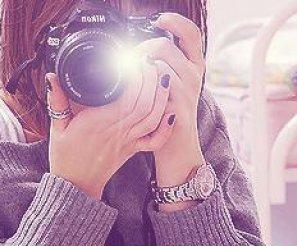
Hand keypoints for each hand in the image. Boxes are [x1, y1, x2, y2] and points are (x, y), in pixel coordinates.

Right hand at [45, 56, 175, 199]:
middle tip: (150, 61)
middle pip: (145, 101)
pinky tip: (170, 114)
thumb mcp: (57, 128)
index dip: (136, 75)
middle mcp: (117, 130)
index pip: (127, 95)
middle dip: (152, 78)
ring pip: (153, 117)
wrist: (76, 186)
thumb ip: (57, 101)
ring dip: (162, 96)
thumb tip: (52, 77)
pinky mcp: (133, 149)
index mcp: (99, 121)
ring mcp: (128, 140)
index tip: (134, 59)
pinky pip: (155, 141)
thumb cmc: (66, 158)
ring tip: (162, 77)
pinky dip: (166, 128)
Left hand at [135, 13, 206, 210]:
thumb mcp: (169, 90)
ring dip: (139, 66)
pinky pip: (160, 86)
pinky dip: (144, 84)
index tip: (159, 19)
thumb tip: (140, 53)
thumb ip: (161, 69)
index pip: (190, 35)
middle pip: (166, 46)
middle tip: (129, 58)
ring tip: (129, 75)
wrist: (176, 149)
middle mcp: (193, 75)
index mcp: (192, 67)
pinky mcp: (178, 107)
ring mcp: (187, 92)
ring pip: (160, 64)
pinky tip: (134, 90)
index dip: (176, 23)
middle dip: (142, 48)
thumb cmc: (168, 119)